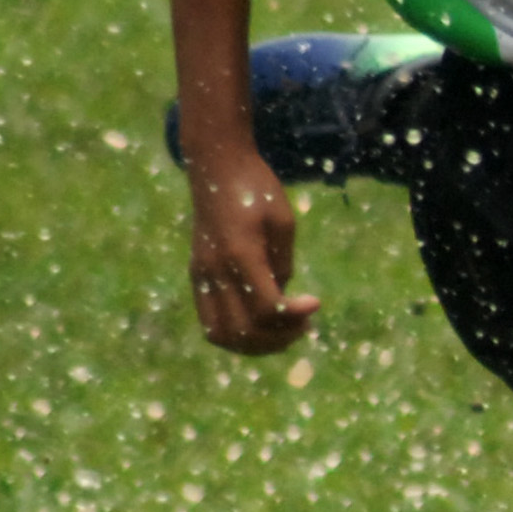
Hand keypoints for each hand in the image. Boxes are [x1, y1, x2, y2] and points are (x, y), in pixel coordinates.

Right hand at [185, 147, 318, 354]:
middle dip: (279, 338)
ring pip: (221, 335)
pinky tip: (259, 324)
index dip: (296, 316)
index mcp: (241, 254)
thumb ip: (283, 263)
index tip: (316, 303)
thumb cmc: (256, 188)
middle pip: (244, 331)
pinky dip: (235, 334)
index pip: (268, 307)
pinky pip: (210, 322)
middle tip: (303, 324)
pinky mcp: (196, 275)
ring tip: (282, 331)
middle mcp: (215, 270)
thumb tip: (282, 297)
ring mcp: (201, 275)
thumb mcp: (283, 220)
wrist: (216, 168)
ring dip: (255, 344)